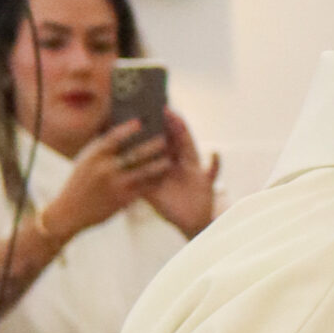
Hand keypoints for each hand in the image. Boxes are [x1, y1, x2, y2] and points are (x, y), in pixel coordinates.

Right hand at [40, 120, 172, 243]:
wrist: (70, 211)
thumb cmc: (79, 182)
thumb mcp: (85, 161)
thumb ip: (101, 147)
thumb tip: (117, 129)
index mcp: (94, 156)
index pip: (114, 137)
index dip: (128, 129)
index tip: (140, 122)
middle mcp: (105, 168)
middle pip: (134, 154)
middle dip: (152, 146)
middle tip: (165, 139)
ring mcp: (115, 185)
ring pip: (143, 172)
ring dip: (158, 165)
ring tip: (169, 160)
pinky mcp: (122, 200)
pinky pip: (143, 189)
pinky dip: (154, 182)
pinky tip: (163, 177)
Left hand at [134, 109, 218, 238]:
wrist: (190, 224)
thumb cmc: (171, 208)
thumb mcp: (152, 193)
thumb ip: (139, 180)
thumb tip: (117, 170)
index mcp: (168, 165)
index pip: (163, 142)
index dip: (158, 128)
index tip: (148, 112)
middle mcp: (182, 164)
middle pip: (176, 141)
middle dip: (171, 125)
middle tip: (163, 107)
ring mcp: (195, 170)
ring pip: (190, 148)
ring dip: (185, 134)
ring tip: (179, 119)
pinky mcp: (206, 181)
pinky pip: (213, 171)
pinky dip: (215, 163)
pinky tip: (215, 153)